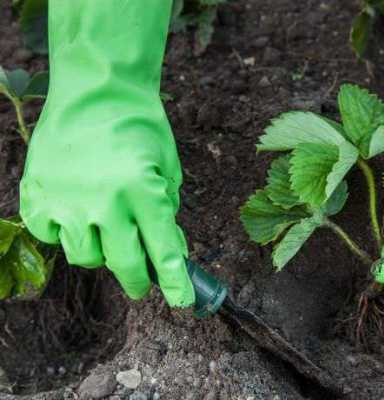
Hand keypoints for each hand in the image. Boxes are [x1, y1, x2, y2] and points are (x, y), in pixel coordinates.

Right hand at [19, 0, 193, 306]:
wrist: (96, 90)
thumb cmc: (140, 126)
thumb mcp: (167, 167)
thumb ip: (167, 210)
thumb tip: (170, 249)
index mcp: (143, 191)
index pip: (164, 250)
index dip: (175, 282)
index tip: (182, 302)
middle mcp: (105, 202)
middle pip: (125, 264)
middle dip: (138, 281)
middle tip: (142, 284)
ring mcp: (67, 200)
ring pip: (86, 257)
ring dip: (101, 254)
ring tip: (108, 236)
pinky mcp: (39, 195)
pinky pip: (51, 236)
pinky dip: (65, 235)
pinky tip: (76, 218)